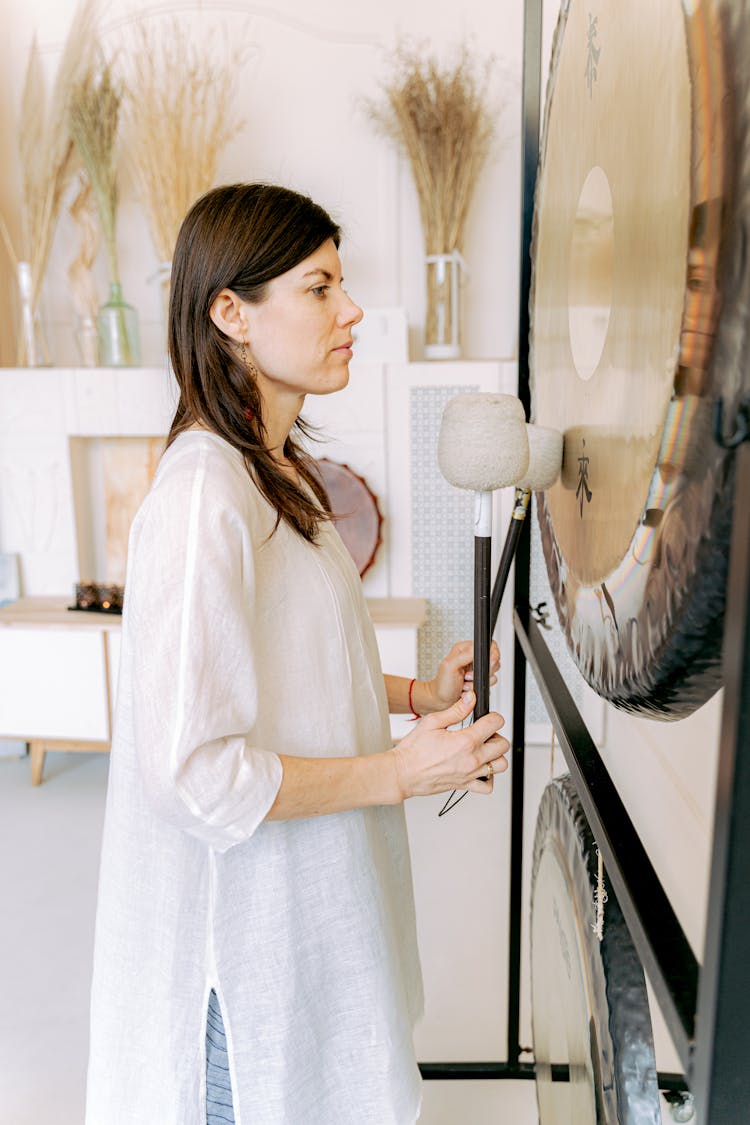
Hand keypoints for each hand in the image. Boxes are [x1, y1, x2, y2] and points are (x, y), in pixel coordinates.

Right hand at [391, 691, 509, 799]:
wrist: (402, 773)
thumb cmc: (413, 750)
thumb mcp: (433, 722)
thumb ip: (456, 710)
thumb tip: (470, 699)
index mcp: (465, 741)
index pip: (495, 723)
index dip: (492, 716)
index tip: (486, 717)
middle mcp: (471, 759)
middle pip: (503, 745)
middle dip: (496, 735)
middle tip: (484, 733)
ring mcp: (470, 774)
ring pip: (500, 765)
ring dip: (496, 756)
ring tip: (483, 750)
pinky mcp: (465, 785)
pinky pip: (488, 786)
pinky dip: (489, 778)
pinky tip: (480, 769)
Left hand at [422, 640, 500, 712]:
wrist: (441, 700)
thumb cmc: (442, 684)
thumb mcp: (449, 666)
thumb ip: (464, 655)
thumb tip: (478, 648)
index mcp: (464, 649)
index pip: (488, 645)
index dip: (489, 656)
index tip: (481, 666)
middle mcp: (472, 657)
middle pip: (493, 659)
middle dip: (483, 671)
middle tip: (468, 676)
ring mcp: (477, 669)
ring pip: (492, 672)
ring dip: (479, 680)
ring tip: (466, 683)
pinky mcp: (479, 679)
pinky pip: (489, 682)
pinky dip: (479, 687)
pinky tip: (469, 688)